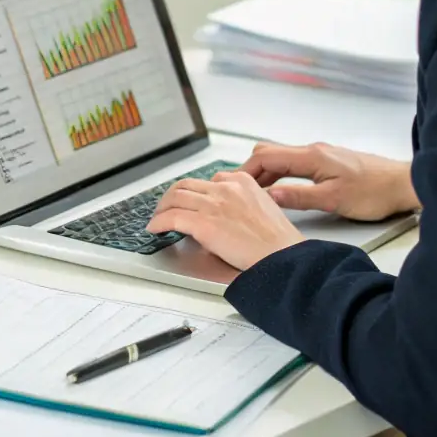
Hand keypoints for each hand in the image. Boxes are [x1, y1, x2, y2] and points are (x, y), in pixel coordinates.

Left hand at [146, 171, 305, 271]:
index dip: (195, 192)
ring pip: (175, 198)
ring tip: (158, 218)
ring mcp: (213, 205)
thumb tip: (222, 214)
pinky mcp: (203, 224)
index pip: (209, 180)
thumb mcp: (263, 207)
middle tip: (167, 208)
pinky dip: (159, 222)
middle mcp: (225, 188)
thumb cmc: (278, 241)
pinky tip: (155, 228)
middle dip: (172, 196)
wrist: (282, 256)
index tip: (190, 201)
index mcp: (242, 181)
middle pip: (186, 185)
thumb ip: (241, 202)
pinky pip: (172, 218)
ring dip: (162, 208)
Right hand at [240, 142, 418, 221]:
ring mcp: (320, 154)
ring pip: (282, 157)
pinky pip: (294, 163)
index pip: (266, 157)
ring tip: (255, 193)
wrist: (401, 184)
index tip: (231, 184)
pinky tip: (280, 189)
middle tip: (239, 189)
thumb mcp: (332, 200)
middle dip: (250, 169)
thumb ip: (298, 197)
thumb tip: (269, 197)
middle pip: (269, 152)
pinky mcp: (327, 162)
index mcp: (311, 156)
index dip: (245, 170)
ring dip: (266, 172)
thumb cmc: (374, 192)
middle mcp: (313, 150)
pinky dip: (280, 173)